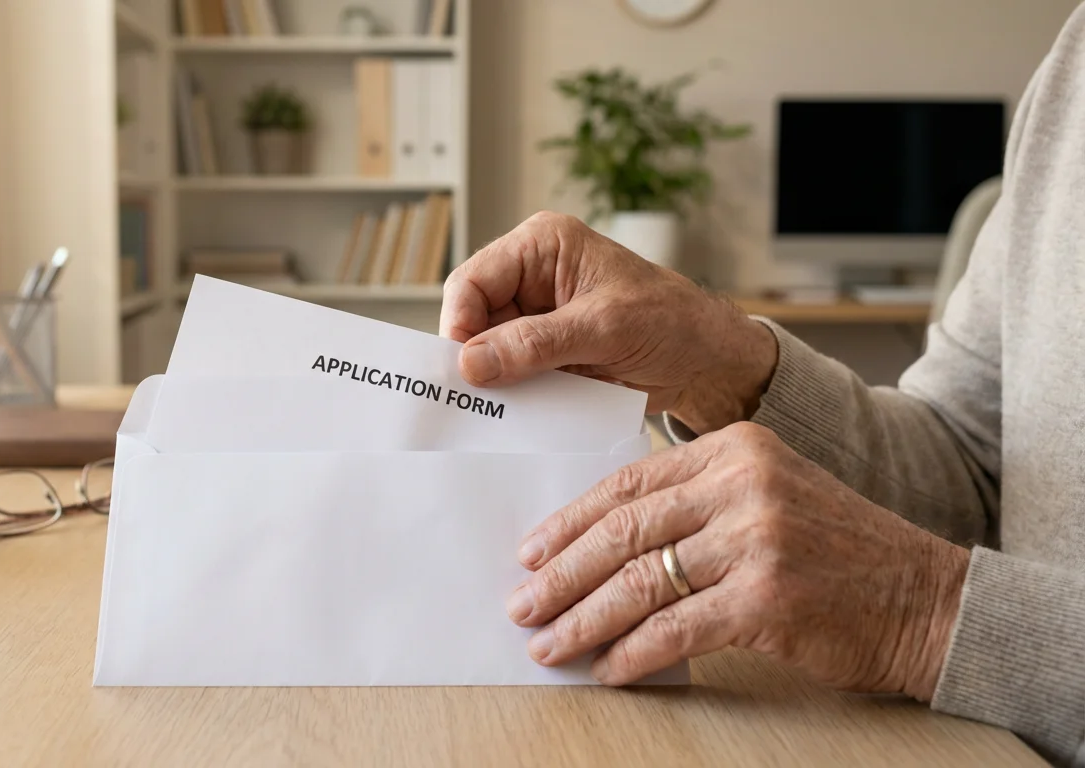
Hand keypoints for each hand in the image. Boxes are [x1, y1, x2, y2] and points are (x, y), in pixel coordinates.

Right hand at [441, 212, 777, 432]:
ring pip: (486, 353)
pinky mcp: (543, 354)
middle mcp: (530, 278)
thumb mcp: (606, 328)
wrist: (709, 364)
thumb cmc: (673, 322)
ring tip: (501, 411)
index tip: (463, 369)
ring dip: (493, 383)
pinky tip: (521, 415)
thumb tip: (473, 362)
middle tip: (475, 399)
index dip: (460, 324)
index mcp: (541, 247)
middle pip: (472, 318)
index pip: (473, 281)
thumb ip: (537, 344)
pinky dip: (513, 398)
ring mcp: (535, 319)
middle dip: (475, 358)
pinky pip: (510, 377)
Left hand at [506, 422, 969, 699]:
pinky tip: (607, 670)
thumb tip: (600, 546)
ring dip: (584, 621)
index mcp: (734, 448)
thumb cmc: (838, 553)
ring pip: (639, 582)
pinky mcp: (767, 596)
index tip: (530, 552)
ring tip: (550, 644)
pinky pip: (674, 629)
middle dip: (561, 575)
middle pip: (623, 531)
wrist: (926, 598)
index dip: (570, 522)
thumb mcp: (767, 497)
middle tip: (522, 605)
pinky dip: (632, 654)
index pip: (627, 482)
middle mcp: (743, 483)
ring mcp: (756, 538)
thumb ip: (695, 504)